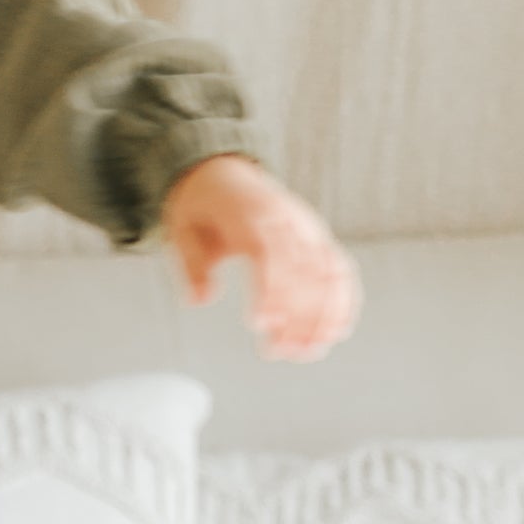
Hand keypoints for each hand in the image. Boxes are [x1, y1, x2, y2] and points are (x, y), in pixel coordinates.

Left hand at [160, 153, 359, 361]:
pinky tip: (337, 331)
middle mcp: (287, 219)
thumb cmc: (202, 204)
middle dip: (295, 316)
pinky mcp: (317, 237)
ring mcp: (307, 228)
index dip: (270, 290)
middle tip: (278, 352)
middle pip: (302, 269)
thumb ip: (192, 265)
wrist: (224, 171)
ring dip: (321, 317)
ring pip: (327, 273)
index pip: (269, 253)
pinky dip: (343, 300)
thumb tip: (200, 300)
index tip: (261, 324)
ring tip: (306, 353)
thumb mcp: (181, 229)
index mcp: (251, 213)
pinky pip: (339, 268)